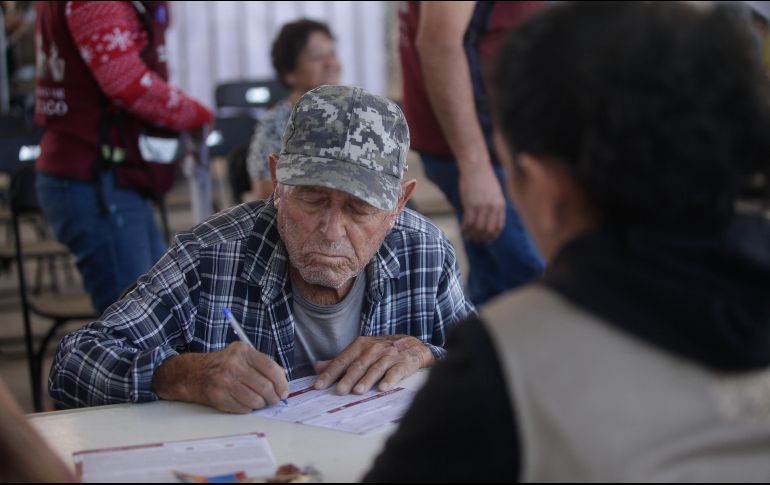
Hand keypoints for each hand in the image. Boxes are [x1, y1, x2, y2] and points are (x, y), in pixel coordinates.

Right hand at [153, 342, 288, 413]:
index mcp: (242, 351)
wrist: (192, 373)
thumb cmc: (223, 365)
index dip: (281, 382)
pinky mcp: (217, 396)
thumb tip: (282, 384)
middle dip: (273, 397)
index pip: (270, 367)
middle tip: (274, 400)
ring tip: (259, 402)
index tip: (284, 391)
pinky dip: (248, 409)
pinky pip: (243, 408)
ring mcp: (223, 380)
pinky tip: (245, 403)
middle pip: (264, 386)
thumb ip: (262, 365)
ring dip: (261, 404)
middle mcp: (233, 364)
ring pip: (255, 400)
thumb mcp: (242, 356)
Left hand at [313, 335, 434, 394]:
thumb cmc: (381, 351)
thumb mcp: (360, 352)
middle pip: (358, 365)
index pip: (342, 360)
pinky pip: (395, 372)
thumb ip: (340, 361)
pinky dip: (389, 380)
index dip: (330, 373)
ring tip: (357, 391)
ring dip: (366, 380)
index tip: (319, 385)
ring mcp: (389, 356)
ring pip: (375, 369)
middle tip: (338, 391)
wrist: (411, 345)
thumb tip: (318, 367)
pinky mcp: (403, 363)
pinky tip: (383, 388)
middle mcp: (374, 349)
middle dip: (347, 378)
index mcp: (360, 345)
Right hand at [458, 161, 505, 241]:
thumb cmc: (484, 179)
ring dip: (472, 234)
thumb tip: (491, 220)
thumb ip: (495, 206)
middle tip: (475, 240)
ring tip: (468, 236)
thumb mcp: (495, 193)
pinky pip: (468, 222)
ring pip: (477, 228)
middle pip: (487, 230)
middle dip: (481, 237)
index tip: (487, 239)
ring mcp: (481, 206)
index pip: (499, 226)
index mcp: (501, 205)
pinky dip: (465, 228)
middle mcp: (492, 207)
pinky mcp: (470, 204)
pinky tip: (462, 229)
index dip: (492, 236)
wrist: (476, 167)